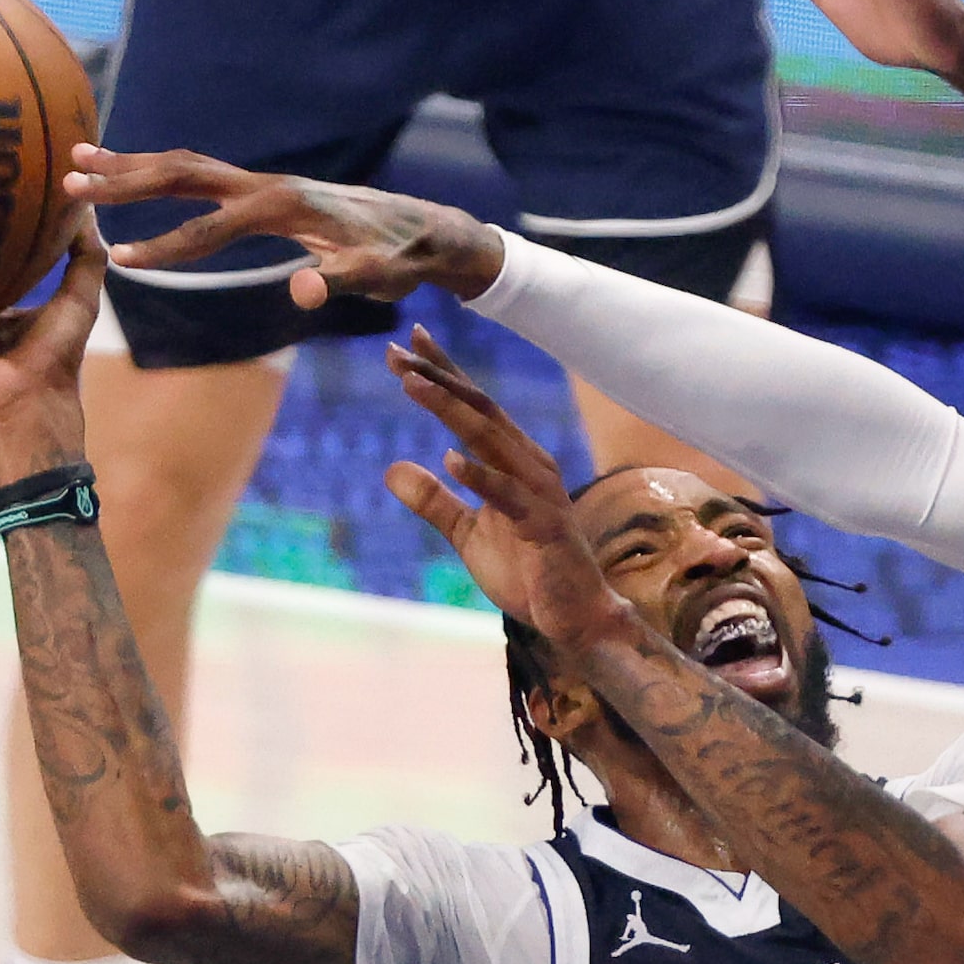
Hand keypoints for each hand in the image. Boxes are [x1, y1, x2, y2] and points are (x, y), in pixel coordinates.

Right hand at [65, 147, 502, 307]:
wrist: (425, 228)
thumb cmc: (402, 258)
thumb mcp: (379, 277)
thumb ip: (343, 281)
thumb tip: (302, 290)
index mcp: (284, 206)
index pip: (209, 230)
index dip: (163, 247)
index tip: (115, 259)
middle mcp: (267, 184)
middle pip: (183, 175)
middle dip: (125, 180)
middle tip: (68, 181)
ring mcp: (263, 182)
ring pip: (186, 165)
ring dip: (131, 164)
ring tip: (76, 158)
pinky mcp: (264, 188)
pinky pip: (201, 174)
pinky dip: (160, 170)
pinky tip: (129, 172)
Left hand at [380, 328, 632, 649]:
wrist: (574, 617)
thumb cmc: (527, 571)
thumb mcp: (467, 533)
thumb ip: (433, 501)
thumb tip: (390, 469)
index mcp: (514, 461)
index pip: (473, 407)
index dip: (441, 375)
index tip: (403, 346)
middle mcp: (529, 464)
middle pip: (479, 409)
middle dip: (437, 379)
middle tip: (397, 352)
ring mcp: (539, 491)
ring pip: (490, 439)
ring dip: (450, 410)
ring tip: (413, 385)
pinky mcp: (543, 525)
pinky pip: (508, 494)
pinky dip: (480, 475)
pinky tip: (449, 459)